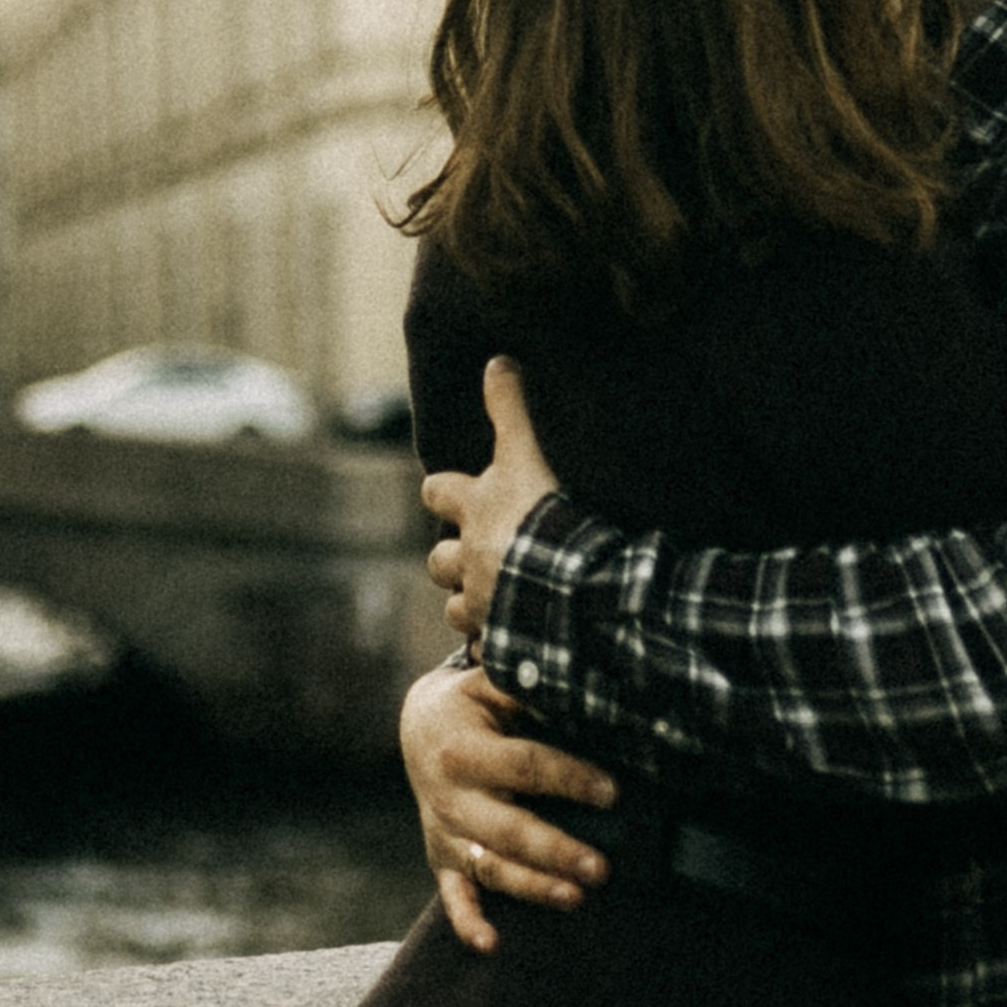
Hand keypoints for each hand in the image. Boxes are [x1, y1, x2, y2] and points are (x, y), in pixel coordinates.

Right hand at [400, 657, 618, 952]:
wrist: (418, 727)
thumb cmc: (473, 704)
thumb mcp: (492, 684)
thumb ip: (529, 689)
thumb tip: (583, 691)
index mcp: (464, 751)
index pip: (526, 767)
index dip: (571, 779)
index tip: (613, 792)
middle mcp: (450, 797)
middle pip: (508, 830)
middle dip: (556, 850)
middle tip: (600, 868)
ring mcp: (445, 833)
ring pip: (490, 868)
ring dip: (532, 887)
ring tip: (576, 898)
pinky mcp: (442, 858)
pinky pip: (454, 896)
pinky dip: (468, 922)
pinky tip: (491, 944)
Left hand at [420, 356, 557, 637]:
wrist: (570, 589)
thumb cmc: (544, 515)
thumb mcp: (528, 452)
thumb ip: (511, 407)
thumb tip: (496, 358)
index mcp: (475, 510)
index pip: (436, 492)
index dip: (444, 493)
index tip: (456, 494)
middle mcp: (469, 559)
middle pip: (438, 559)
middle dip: (453, 557)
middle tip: (482, 554)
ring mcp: (481, 605)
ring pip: (455, 608)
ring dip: (471, 602)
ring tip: (498, 598)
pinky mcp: (498, 643)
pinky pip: (486, 648)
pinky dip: (496, 644)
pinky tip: (514, 641)